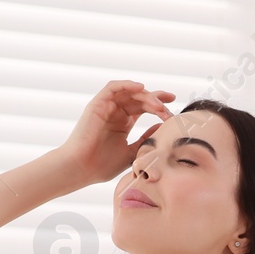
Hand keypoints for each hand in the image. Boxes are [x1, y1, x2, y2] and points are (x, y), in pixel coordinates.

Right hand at [59, 79, 175, 186]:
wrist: (81, 168)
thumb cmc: (103, 165)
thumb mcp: (132, 151)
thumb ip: (146, 139)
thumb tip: (163, 127)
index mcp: (123, 122)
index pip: (144, 107)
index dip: (160, 106)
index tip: (173, 112)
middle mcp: (115, 112)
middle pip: (140, 98)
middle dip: (157, 101)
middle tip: (168, 110)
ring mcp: (106, 107)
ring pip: (129, 91)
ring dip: (146, 95)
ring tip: (158, 105)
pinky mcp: (97, 104)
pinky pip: (113, 87)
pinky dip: (127, 85)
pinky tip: (141, 88)